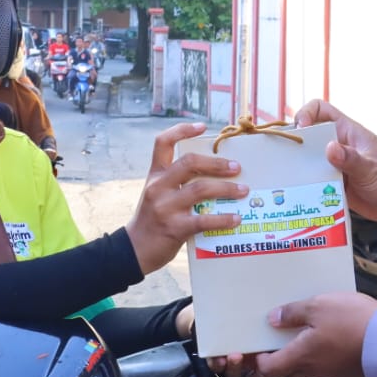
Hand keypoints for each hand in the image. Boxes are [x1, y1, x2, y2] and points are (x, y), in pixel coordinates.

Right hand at [125, 122, 246, 274]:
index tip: (202, 126)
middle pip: (190, 163)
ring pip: (201, 189)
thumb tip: (212, 177)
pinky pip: (204, 219)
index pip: (163, 143)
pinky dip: (223, 218)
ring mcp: (165, 207)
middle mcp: (158, 186)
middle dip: (216, 163)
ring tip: (243, 190)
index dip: (182, 130)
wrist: (134, 250)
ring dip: (226, 188)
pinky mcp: (175, 227)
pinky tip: (235, 218)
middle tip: (236, 167)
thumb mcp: (156, 194)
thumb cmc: (151, 220)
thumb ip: (175, 183)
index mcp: (154, 175)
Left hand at [253, 291, 376, 376]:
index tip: (259, 344)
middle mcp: (313, 370)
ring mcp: (331, 373)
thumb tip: (272, 319)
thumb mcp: (319, 305)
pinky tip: (326, 336)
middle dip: (277, 359)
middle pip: (285, 373)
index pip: (268, 370)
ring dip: (299, 355)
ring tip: (302, 332)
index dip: (259, 360)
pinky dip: (318, 355)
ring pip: (305, 370)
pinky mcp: (347, 372)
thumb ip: (293, 312)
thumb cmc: (353, 322)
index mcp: (300, 357)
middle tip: (276, 339)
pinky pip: (324, 366)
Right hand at [296, 100, 376, 226]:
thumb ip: (352, 160)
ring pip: (306, 161)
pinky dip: (304, 188)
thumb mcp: (373, 168)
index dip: (306, 113)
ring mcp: (333, 165)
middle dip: (293, 145)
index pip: (320, 110)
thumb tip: (329, 149)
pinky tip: (297, 197)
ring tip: (285, 180)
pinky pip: (313, 183)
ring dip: (296, 169)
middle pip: (307, 137)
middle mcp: (336, 146)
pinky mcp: (332, 185)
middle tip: (282, 160)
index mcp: (346, 131)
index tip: (300, 129)